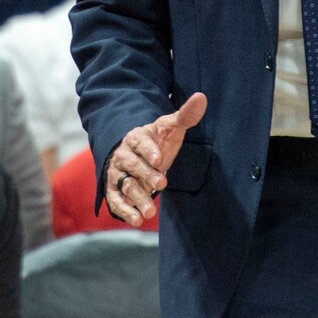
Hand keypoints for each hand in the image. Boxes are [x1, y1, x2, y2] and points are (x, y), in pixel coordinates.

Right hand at [105, 92, 206, 226]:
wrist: (138, 155)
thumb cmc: (158, 141)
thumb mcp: (171, 128)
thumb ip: (185, 116)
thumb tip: (202, 97)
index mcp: (136, 138)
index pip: (140, 142)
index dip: (148, 150)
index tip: (160, 159)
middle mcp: (123, 156)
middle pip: (132, 165)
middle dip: (146, 175)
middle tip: (162, 184)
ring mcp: (118, 175)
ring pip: (125, 186)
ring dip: (137, 198)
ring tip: (151, 211)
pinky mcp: (115, 191)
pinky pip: (116, 201)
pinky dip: (125, 211)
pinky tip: (137, 219)